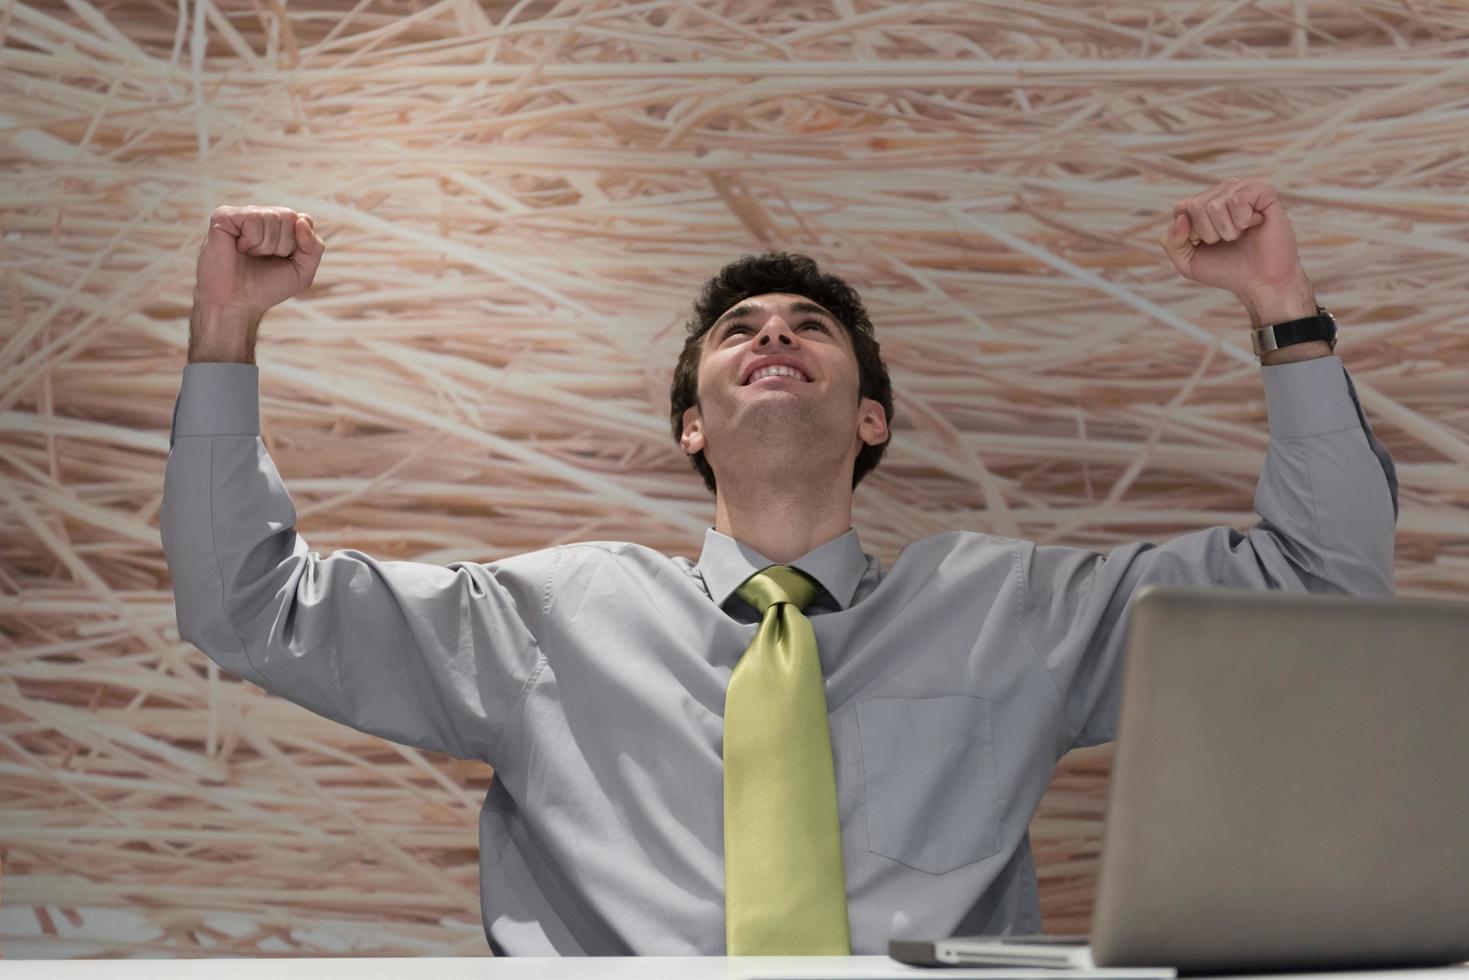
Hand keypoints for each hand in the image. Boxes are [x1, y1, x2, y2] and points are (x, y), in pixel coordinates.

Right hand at [194, 205, 324, 314]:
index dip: (298, 244)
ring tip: (250, 255)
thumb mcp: (302, 272)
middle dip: (282, 245)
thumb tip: (302, 220)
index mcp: (280, 226)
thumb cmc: (266, 287)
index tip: (283, 259)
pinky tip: (239, 248)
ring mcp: (243, 214)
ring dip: (265, 245)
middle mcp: (262, 215)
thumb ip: (314, 247)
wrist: (237, 303)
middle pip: (290, 216)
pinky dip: (251, 240)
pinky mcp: (224, 216)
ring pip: (272, 216)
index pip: (304, 220)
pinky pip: (253, 218)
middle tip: (263, 258)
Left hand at [1161, 178, 1314, 325]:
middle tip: (1228, 240)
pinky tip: (1255, 224)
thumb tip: (1181, 218)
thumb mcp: (1188, 261)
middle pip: (1195, 206)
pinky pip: (1237, 200)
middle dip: (1209, 233)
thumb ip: (1171, 241)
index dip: (1190, 234)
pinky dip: (1243, 221)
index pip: (1181, 208)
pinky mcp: (1263, 191)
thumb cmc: (1227, 269)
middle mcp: (1222, 191)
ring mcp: (1242, 189)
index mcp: (1204, 204)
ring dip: (1227, 230)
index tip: (1208, 244)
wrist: (1261, 282)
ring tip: (1242, 234)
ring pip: (1214, 204)